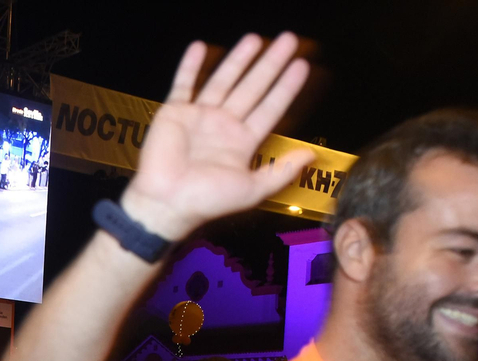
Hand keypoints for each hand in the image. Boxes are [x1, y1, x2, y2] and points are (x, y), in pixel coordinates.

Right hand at [123, 33, 312, 239]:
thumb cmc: (206, 201)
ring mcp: (199, 117)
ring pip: (223, 80)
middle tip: (288, 41)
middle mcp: (223, 126)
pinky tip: (199, 47)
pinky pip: (183, 84)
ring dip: (238, 59)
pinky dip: (190, 66)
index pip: (271, 107)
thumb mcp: (252, 190)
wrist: (166, 203)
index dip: (286, 87)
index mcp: (242, 143)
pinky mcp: (174, 113)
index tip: (301, 66)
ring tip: (254, 39)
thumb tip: (311, 155)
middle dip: (270, 64)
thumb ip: (282, 171)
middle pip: (252, 87)